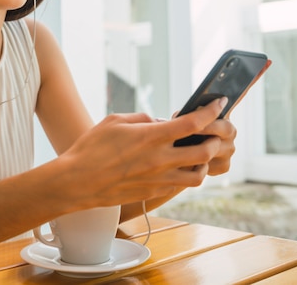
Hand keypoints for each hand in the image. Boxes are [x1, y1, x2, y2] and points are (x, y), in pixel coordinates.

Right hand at [58, 97, 229, 208]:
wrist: (77, 181)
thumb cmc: (91, 148)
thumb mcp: (114, 121)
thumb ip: (141, 118)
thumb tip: (159, 121)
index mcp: (150, 136)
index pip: (193, 122)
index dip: (211, 111)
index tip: (219, 104)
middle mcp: (159, 159)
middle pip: (204, 151)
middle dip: (214, 140)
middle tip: (211, 134)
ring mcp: (158, 179)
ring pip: (198, 175)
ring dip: (204, 163)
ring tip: (197, 155)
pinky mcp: (153, 192)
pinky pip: (179, 186)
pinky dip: (185, 176)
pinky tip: (178, 168)